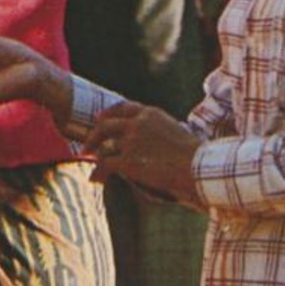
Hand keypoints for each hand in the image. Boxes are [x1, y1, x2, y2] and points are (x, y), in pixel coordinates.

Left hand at [80, 102, 201, 201]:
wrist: (197, 167)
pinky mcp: (128, 160)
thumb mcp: (175, 131)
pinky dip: (99, 171)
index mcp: (150, 113)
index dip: (108, 114)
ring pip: (105, 146)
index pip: (122, 108)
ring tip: (94, 166)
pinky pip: (106, 164)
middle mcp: (137, 123)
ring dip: (97, 156)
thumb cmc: (194, 154)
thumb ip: (158, 130)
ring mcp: (131, 141)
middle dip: (94, 135)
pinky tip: (96, 178)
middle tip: (87, 145)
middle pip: (106, 125)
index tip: (99, 118)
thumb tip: (150, 140)